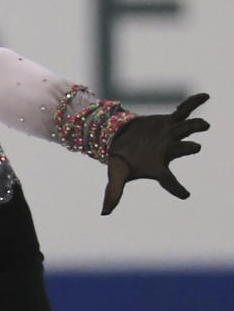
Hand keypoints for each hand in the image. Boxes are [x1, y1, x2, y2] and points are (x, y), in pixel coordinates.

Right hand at [101, 92, 209, 214]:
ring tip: (204, 125)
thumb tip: (104, 213)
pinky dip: (194, 103)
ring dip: (196, 126)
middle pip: (182, 150)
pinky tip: (205, 96)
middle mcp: (169, 152)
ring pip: (186, 130)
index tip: (186, 195)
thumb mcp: (116, 176)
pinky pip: (184, 111)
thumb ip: (113, 192)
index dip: (177, 188)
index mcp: (158, 168)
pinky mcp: (170, 121)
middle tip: (195, 148)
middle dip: (188, 149)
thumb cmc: (121, 162)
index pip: (169, 181)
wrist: (120, 140)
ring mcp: (171, 136)